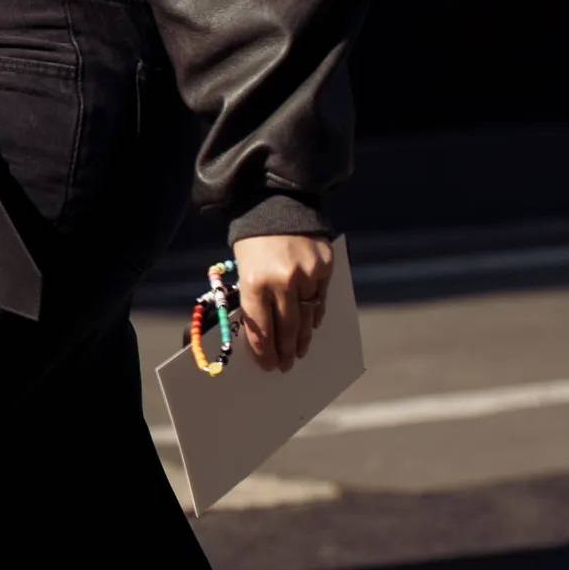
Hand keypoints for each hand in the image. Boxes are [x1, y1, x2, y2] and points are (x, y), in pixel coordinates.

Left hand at [231, 234, 331, 371]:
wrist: (275, 203)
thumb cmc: (253, 243)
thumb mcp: (244, 270)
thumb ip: (254, 300)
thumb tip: (266, 335)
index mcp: (254, 282)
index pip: (261, 328)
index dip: (265, 351)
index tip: (268, 365)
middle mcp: (281, 280)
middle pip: (286, 328)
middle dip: (286, 350)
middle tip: (286, 365)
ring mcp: (306, 273)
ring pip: (307, 317)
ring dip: (304, 338)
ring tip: (300, 351)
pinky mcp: (324, 266)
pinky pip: (320, 299)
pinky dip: (316, 314)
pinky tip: (312, 325)